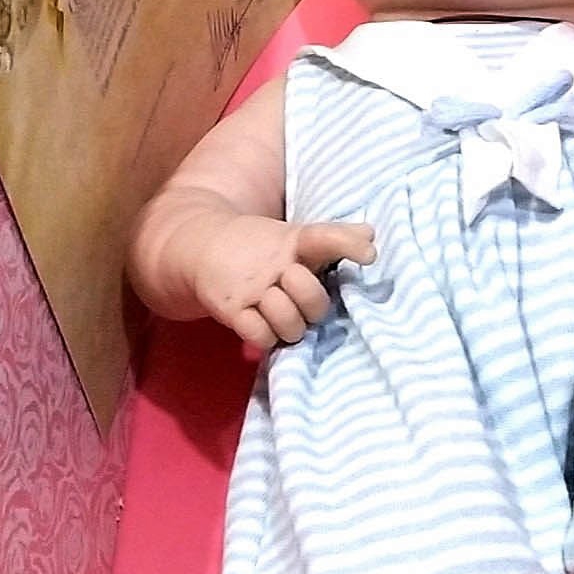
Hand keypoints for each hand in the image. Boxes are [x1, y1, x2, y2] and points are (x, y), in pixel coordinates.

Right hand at [191, 213, 376, 350]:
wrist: (202, 244)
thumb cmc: (262, 247)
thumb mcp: (296, 236)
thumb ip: (334, 239)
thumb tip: (371, 234)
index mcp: (295, 242)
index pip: (325, 238)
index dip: (349, 245)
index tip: (369, 255)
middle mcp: (275, 264)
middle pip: (311, 297)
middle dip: (313, 306)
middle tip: (302, 304)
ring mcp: (251, 287)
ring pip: (287, 322)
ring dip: (291, 327)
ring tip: (284, 319)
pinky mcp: (230, 307)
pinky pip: (260, 336)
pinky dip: (266, 338)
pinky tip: (264, 327)